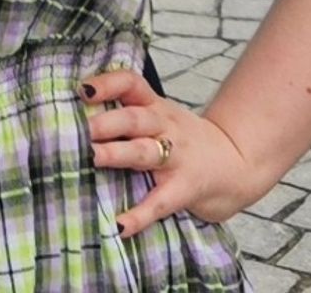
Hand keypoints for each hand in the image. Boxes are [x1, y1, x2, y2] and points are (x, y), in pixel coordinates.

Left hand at [78, 67, 266, 240]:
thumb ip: (127, 111)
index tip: (82, 89)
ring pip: (144, 151)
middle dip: (105, 122)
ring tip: (92, 157)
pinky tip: (120, 225)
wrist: (236, 162)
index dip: (107, 84)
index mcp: (154, 105)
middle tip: (78, 128)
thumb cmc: (184, 138)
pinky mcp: (185, 188)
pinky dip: (140, 215)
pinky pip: (160, 202)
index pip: (130, 84)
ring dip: (117, 154)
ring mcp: (176, 157)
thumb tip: (73, 113)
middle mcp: (164, 126)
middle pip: (133, 118)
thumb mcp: (160, 115)